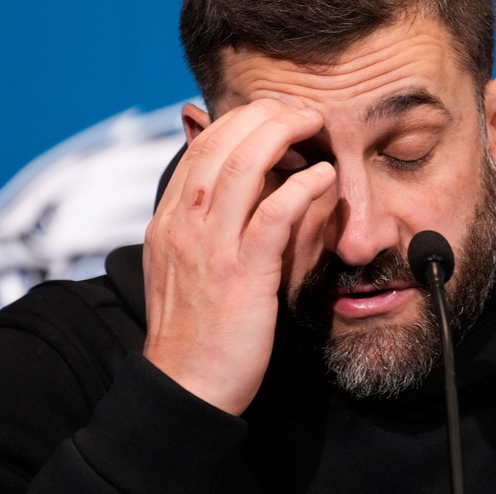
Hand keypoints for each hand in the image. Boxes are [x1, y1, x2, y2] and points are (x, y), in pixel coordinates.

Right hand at [141, 98, 335, 415]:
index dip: (243, 118)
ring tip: (315, 124)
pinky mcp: (243, 275)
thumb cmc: (195, 325)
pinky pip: (272, 216)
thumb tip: (224, 178)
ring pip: (242, 165)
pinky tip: (324, 176)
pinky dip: (301, 188)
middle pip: (222, 141)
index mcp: (171, 217)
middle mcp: (185, 223)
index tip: (279, 113)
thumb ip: (202, 216)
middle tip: (303, 110)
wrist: (185, 386)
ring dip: (283, 133)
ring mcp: (211, 247)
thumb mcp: (184, 261)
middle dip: (266, 113)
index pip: (203, 144)